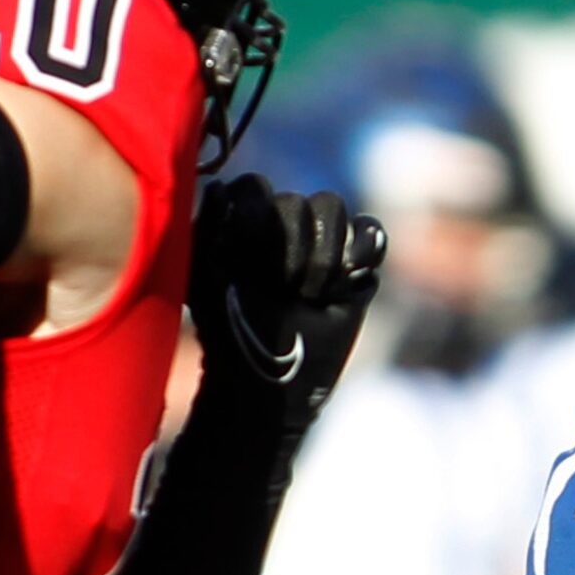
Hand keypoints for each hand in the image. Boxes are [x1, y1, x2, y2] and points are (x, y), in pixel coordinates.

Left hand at [190, 172, 384, 423]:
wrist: (267, 388)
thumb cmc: (228, 335)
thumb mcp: (204, 282)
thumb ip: (206, 231)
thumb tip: (221, 187)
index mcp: (241, 220)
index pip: (254, 188)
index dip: (254, 224)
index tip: (245, 267)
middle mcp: (282, 224)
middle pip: (295, 200)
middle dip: (288, 251)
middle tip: (280, 290)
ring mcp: (321, 243)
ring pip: (331, 207)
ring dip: (321, 254)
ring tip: (309, 294)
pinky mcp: (356, 267)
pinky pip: (370, 232)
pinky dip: (364, 247)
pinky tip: (343, 282)